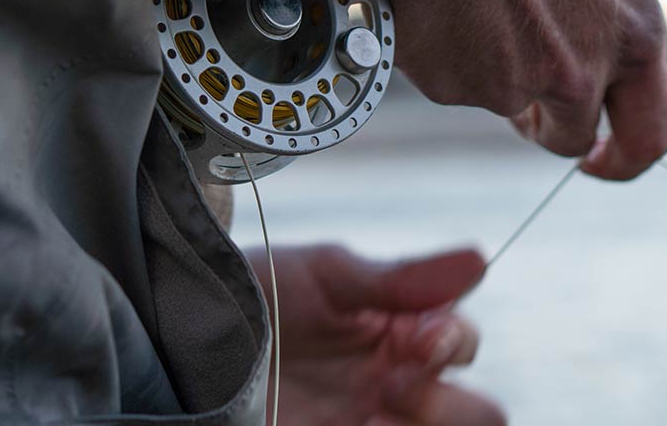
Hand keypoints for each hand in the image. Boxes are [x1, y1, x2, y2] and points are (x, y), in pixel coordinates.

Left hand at [246, 245, 504, 425]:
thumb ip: (402, 277)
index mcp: (397, 332)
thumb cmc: (258, 293)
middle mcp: (392, 386)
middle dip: (454, 405)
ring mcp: (367, 422)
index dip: (454, 342)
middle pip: (476, 413)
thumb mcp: (327, 275)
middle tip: (394, 384)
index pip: (461, 344)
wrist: (186, 337)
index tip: (420, 336)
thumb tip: (481, 258)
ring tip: (373, 417)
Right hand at [383, 0, 666, 179]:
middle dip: (543, 119)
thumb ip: (608, 4)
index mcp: (632, 34)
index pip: (650, 133)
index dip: (624, 158)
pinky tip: (437, 1)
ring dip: (485, 65)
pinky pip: (449, 80)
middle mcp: (579, 72)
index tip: (599, 159)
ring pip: (499, 97)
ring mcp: (513, 85)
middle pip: (567, 134)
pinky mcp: (455, 86)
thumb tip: (601, 25)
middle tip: (518, 81)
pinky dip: (440, 53)